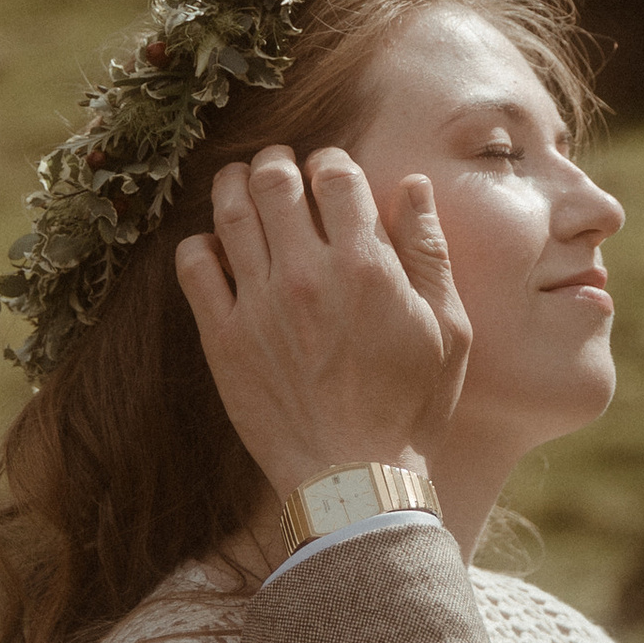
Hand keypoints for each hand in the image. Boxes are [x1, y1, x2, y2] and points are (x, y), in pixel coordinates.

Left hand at [175, 146, 470, 509]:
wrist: (356, 481)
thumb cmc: (411, 408)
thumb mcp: (449, 329)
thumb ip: (429, 251)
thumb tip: (412, 186)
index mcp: (366, 265)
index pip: (335, 175)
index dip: (330, 161)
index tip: (329, 170)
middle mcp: (308, 273)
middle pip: (276, 182)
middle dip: (277, 162)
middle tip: (279, 166)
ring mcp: (259, 304)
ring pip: (230, 213)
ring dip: (234, 186)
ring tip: (239, 182)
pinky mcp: (224, 338)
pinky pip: (194, 268)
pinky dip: (199, 245)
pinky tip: (212, 245)